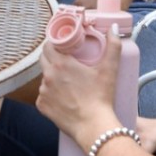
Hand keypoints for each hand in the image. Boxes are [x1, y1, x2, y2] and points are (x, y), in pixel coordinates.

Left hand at [36, 27, 121, 147]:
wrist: (95, 128)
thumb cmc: (101, 98)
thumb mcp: (109, 70)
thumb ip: (112, 46)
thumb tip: (113, 28)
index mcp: (61, 63)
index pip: (48, 45)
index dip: (54, 43)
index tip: (61, 46)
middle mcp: (48, 75)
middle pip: (44, 59)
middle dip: (52, 58)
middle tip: (65, 63)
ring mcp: (43, 91)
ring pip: (44, 78)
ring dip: (52, 77)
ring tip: (67, 84)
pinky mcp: (41, 105)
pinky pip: (43, 95)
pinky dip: (50, 95)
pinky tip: (63, 99)